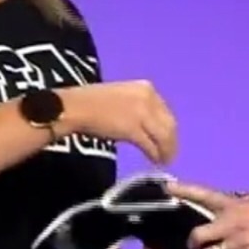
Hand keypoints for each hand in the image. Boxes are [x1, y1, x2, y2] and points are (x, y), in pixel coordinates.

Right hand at [59, 80, 177, 164]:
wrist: (76, 107)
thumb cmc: (93, 102)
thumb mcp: (123, 96)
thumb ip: (139, 107)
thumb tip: (148, 124)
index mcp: (146, 88)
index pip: (166, 112)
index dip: (169, 128)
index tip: (168, 139)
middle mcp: (149, 98)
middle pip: (169, 124)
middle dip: (172, 142)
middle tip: (170, 155)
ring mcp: (142, 113)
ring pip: (163, 136)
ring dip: (166, 151)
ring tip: (164, 160)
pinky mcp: (133, 129)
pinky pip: (150, 145)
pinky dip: (155, 155)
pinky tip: (155, 161)